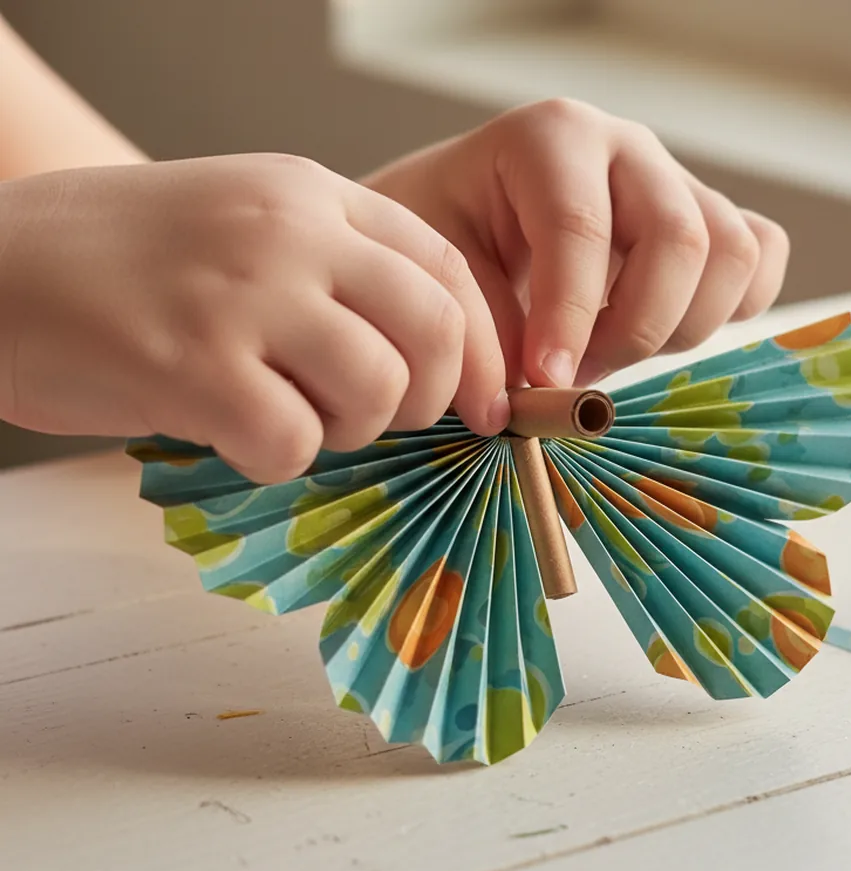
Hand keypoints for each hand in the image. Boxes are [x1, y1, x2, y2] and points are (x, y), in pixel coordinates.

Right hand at [0, 153, 507, 482]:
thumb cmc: (125, 258)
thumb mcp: (247, 225)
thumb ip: (337, 272)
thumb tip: (434, 361)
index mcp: (310, 194)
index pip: (446, 270)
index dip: (483, 349)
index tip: (486, 405)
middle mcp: (289, 232)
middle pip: (433, 332)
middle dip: (429, 398)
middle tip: (378, 418)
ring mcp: (241, 294)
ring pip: (377, 391)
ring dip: (348, 430)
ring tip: (285, 413)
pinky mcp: (192, 365)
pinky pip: (294, 442)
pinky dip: (276, 457)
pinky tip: (230, 430)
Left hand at [362, 98, 790, 387]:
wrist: (462, 218)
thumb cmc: (444, 239)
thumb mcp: (436, 274)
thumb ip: (478, 332)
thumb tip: (525, 401)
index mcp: (550, 136)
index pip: (581, 227)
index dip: (569, 317)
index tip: (546, 382)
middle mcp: (626, 147)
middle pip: (679, 238)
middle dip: (633, 330)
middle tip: (576, 375)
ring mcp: (677, 181)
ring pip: (733, 253)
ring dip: (681, 327)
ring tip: (610, 351)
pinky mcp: (711, 219)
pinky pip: (761, 258)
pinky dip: (730, 308)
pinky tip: (663, 329)